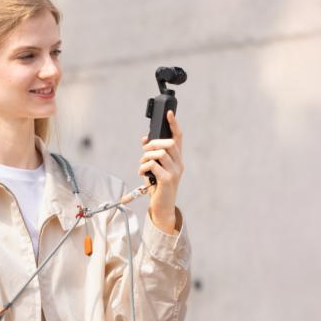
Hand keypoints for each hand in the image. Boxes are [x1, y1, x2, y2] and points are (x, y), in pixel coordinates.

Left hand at [138, 109, 183, 232]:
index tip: (169, 113)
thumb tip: (144, 139)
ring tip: (142, 164)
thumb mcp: (154, 169)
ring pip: (160, 153)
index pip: (178, 138)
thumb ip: (151, 155)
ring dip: (146, 156)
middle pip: (169, 143)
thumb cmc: (158, 188)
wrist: (162, 207)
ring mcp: (174, 172)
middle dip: (154, 143)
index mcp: (177, 160)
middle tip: (145, 150)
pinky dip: (144, 167)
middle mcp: (179, 164)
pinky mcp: (167, 180)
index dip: (174, 124)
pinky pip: (153, 165)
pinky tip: (142, 173)